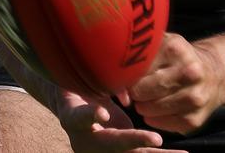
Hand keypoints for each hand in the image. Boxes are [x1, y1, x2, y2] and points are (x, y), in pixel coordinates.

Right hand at [55, 88, 185, 151]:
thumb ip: (98, 83)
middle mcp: (87, 142)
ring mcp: (105, 150)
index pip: (79, 118)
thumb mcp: (80, 79)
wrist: (70, 106)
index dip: (90, 116)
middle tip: (155, 140)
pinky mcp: (121, 150)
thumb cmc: (75, 84)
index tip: (103, 114)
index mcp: (72, 120)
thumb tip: (127, 95)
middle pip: (111, 144)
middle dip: (134, 142)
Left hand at [128, 33, 224, 134]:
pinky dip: (154, 119)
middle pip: (145, 91)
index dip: (127, 76)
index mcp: (177, 49)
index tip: (124, 78)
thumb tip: (114, 70)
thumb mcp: (165, 43)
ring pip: (151, 110)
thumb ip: (142, 52)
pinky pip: (162, 124)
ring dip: (142, 107)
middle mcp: (190, 73)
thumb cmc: (180, 57)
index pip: (140, 68)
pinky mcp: (195, 120)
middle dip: (134, 93)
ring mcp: (194, 98)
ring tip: (144, 100)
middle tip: (134, 91)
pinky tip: (155, 110)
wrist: (215, 73)